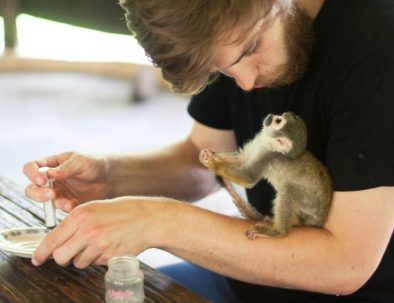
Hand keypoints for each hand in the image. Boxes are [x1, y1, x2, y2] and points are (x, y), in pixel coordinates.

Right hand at [23, 152, 109, 211]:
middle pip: (31, 188)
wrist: (109, 179)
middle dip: (38, 193)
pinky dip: (66, 208)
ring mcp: (56, 193)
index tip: (42, 180)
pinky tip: (75, 204)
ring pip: (44, 201)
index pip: (31, 167)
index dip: (32, 174)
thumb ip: (65, 168)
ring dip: (54, 203)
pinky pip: (59, 209)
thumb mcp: (80, 162)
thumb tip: (49, 174)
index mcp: (50, 164)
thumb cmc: (93, 164)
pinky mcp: (65, 203)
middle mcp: (49, 180)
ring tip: (68, 202)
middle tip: (52, 194)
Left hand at [32, 196, 167, 267]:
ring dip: (82, 258)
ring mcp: (99, 245)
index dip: (41, 253)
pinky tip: (108, 246)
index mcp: (80, 215)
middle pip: (60, 257)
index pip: (52, 239)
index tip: (37, 259)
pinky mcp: (109, 257)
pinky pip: (94, 264)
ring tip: (96, 244)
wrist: (148, 218)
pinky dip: (98, 258)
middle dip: (63, 257)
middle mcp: (87, 230)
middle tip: (70, 252)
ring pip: (77, 263)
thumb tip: (57, 240)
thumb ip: (75, 222)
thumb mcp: (95, 208)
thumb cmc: (122, 211)